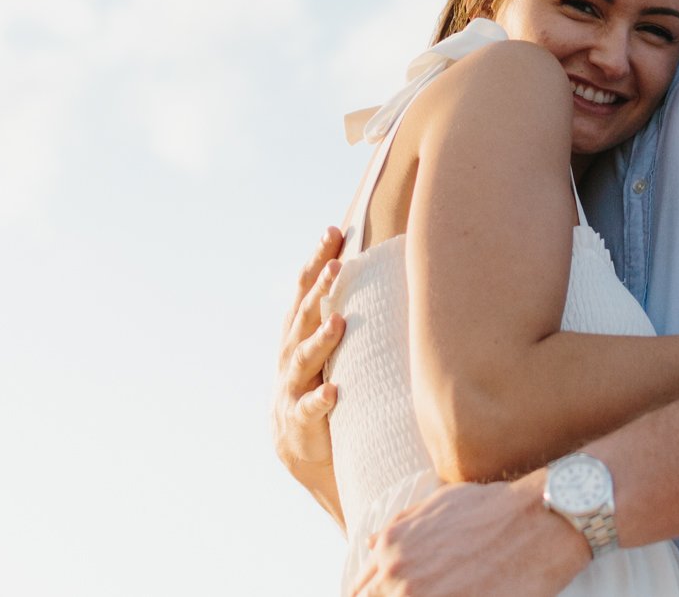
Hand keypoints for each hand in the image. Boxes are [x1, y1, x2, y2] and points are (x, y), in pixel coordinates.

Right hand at [274, 226, 346, 517]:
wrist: (301, 446)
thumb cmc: (326, 383)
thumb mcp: (332, 346)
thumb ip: (346, 311)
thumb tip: (387, 267)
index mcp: (299, 332)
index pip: (306, 289)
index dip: (318, 261)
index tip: (333, 232)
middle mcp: (291, 354)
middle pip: (305, 316)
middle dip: (320, 289)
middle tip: (337, 265)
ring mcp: (292, 387)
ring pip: (304, 359)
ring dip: (321, 340)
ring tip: (338, 323)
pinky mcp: (299, 420)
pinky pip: (310, 409)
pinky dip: (321, 400)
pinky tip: (334, 392)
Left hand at [347, 474, 591, 596]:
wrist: (540, 522)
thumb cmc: (492, 509)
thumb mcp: (437, 504)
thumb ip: (398, 527)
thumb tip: (370, 544)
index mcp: (391, 549)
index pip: (362, 591)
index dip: (374, 594)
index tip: (396, 593)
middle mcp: (400, 579)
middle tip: (433, 589)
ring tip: (452, 590)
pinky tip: (463, 596)